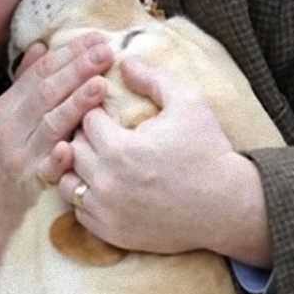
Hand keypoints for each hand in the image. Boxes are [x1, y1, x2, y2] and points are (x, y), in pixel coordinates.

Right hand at [0, 33, 113, 230]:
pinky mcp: (31, 182)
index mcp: (8, 106)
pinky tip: (71, 147)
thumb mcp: (13, 113)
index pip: (39, 72)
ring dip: (75, 104)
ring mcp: (21, 155)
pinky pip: (46, 169)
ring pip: (49, 125)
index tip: (95, 39)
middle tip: (105, 53)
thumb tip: (41, 46)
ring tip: (100, 85)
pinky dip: (58, 158)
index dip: (68, 53)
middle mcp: (11, 127)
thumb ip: (26, 81)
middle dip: (77, 70)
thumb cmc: (13, 149)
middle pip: (46, 93)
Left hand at [53, 59, 269, 263]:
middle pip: (72, 148)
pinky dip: (85, 196)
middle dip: (85, 137)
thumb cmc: (208, 152)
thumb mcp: (188, 104)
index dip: (96, 112)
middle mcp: (106, 182)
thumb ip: (152, 79)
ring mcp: (106, 210)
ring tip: (98, 160)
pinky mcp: (109, 232)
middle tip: (104, 134)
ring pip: (67, 181)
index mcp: (120, 149)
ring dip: (77, 167)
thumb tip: (123, 61)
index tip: (110, 114)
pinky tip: (104, 185)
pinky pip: (78, 210)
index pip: (85, 119)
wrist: (227, 207)